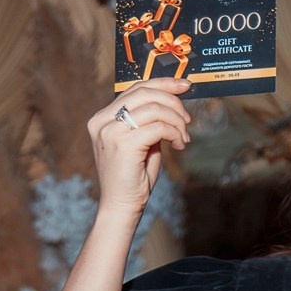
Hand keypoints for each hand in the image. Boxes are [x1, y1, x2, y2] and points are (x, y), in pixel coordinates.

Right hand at [87, 78, 190, 226]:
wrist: (120, 207)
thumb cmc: (133, 178)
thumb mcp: (141, 143)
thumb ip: (149, 122)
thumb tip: (172, 102)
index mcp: (102, 117)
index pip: (135, 88)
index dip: (163, 83)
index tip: (185, 86)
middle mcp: (102, 121)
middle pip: (145, 93)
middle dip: (173, 101)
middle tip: (188, 119)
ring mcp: (110, 131)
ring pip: (154, 109)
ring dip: (176, 121)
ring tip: (183, 137)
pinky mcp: (123, 144)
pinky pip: (158, 127)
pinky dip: (174, 133)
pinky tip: (179, 145)